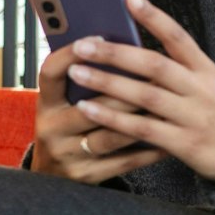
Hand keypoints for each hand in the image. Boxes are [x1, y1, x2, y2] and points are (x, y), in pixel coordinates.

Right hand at [29, 39, 165, 182]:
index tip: (97, 39)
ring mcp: (69, 154)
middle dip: (123, 91)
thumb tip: (121, 48)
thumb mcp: (64, 103)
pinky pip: (124, 161)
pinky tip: (168, 139)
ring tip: (166, 108)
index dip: (70, 54)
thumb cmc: (68, 128)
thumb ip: (85, 81)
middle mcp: (52, 128)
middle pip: (89, 106)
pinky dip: (148, 150)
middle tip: (154, 75)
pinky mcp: (87, 176)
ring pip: (110, 136)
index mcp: (47, 103)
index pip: (51, 72)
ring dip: (140, 121)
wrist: (53, 175)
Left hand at [61, 0, 214, 185]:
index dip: (155, 17)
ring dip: (108, 83)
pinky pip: (143, 128)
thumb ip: (174, 68)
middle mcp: (201, 90)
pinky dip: (114, 118)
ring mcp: (194, 117)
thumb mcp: (204, 84)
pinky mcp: (184, 144)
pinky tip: (89, 109)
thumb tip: (125, 46)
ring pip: (146, 96)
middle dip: (116, 53)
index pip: (179, 37)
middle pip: (156, 66)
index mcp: (205, 69)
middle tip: (82, 44)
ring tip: (77, 72)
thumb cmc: (212, 113)